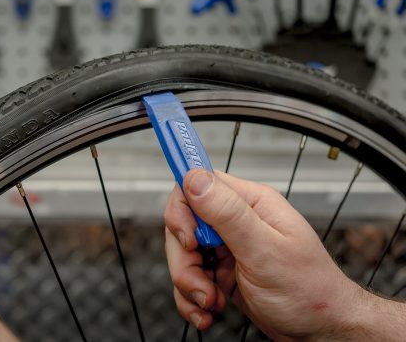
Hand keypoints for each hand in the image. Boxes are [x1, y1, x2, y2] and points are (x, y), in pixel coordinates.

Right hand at [164, 169, 363, 339]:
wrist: (321, 331)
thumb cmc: (310, 292)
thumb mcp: (265, 250)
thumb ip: (228, 212)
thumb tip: (195, 178)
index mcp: (251, 204)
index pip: (198, 184)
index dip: (182, 209)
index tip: (186, 236)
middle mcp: (237, 222)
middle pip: (183, 225)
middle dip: (184, 259)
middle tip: (201, 280)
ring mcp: (227, 247)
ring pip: (183, 254)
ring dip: (189, 283)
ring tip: (211, 301)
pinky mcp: (222, 271)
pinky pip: (190, 277)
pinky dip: (191, 297)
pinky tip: (209, 308)